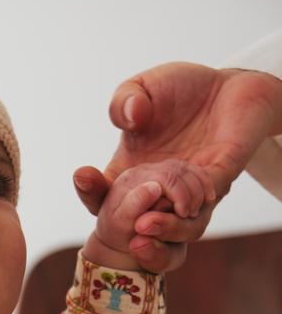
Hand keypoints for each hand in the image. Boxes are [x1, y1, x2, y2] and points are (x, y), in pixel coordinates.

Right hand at [72, 63, 281, 271]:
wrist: (229, 85)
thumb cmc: (181, 88)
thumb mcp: (141, 87)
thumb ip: (125, 101)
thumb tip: (133, 118)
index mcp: (131, 170)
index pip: (105, 196)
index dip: (91, 193)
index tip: (83, 175)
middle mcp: (158, 189)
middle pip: (137, 223)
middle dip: (125, 225)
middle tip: (120, 218)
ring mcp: (189, 189)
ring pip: (177, 226)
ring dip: (161, 229)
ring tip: (145, 224)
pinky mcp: (220, 178)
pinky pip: (206, 200)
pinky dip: (192, 205)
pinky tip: (185, 203)